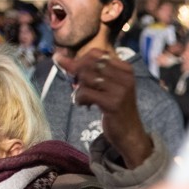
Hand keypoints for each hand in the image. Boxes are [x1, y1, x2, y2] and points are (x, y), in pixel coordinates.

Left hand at [56, 48, 153, 167]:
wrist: (130, 134)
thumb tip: (58, 57)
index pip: (96, 54)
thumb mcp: (105, 86)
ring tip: (84, 99)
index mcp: (125, 69)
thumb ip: (86, 71)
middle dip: (77, 75)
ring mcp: (120, 90)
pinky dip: (79, 99)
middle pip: (88, 64)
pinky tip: (85, 105)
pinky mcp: (113, 103)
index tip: (76, 73)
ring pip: (85, 77)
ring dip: (78, 89)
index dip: (80, 61)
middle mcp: (125, 77)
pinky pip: (84, 92)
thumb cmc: (115, 108)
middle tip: (79, 88)